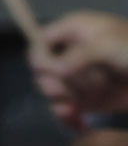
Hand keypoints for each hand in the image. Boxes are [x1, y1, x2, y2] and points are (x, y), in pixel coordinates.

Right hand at [30, 10, 127, 125]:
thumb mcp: (106, 45)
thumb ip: (74, 57)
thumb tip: (51, 71)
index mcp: (72, 31)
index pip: (39, 41)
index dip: (40, 57)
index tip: (54, 71)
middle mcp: (70, 52)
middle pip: (41, 67)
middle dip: (50, 80)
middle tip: (63, 89)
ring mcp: (77, 76)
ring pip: (50, 88)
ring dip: (60, 96)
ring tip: (74, 101)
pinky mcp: (84, 97)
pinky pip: (62, 105)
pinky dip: (63, 112)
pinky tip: (71, 115)